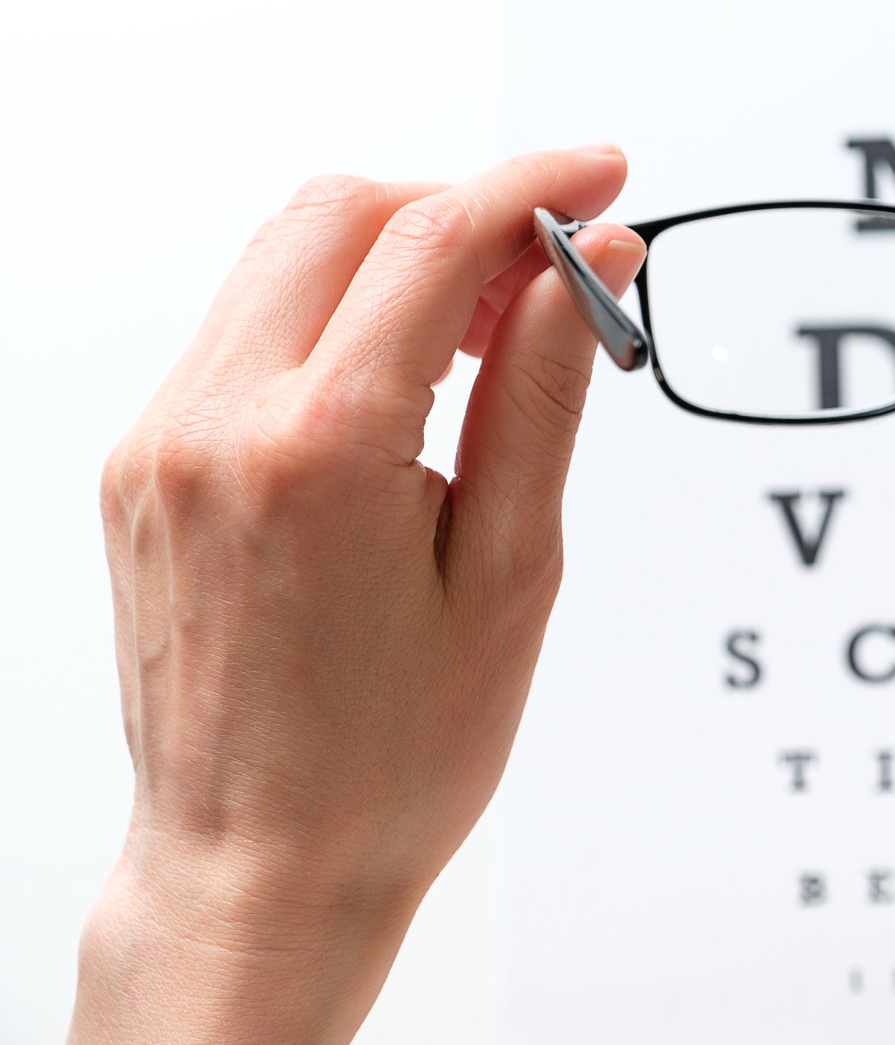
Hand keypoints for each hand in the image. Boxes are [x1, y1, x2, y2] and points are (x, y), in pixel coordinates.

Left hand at [50, 148, 643, 1044]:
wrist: (258, 868)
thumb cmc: (395, 755)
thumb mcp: (511, 571)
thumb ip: (545, 390)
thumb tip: (590, 260)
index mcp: (318, 448)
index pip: (433, 237)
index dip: (535, 185)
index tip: (605, 176)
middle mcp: (214, 422)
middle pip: (340, 212)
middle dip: (460, 208)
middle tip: (553, 273)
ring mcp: (159, 441)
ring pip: (281, 259)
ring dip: (395, 259)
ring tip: (488, 342)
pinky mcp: (140, 467)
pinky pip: (241, 331)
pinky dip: (333, 320)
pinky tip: (404, 394)